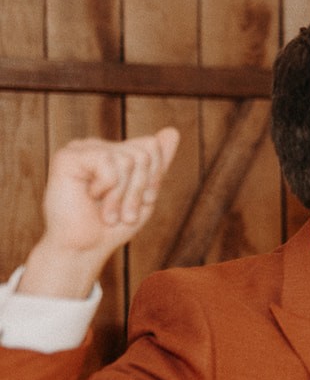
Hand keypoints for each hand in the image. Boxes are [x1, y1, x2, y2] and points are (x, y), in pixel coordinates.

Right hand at [23, 127, 181, 297]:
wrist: (86, 247)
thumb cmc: (114, 226)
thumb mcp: (146, 194)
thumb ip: (158, 164)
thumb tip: (172, 131)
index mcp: (115, 153)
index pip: (152, 146)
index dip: (153, 178)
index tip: (141, 202)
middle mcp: (98, 146)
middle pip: (143, 153)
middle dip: (139, 190)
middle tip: (124, 213)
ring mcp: (81, 149)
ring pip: (128, 159)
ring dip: (123, 195)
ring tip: (108, 212)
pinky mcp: (67, 157)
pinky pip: (108, 162)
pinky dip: (107, 188)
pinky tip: (90, 197)